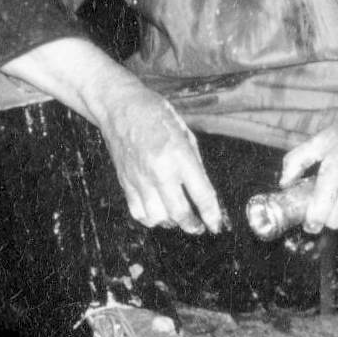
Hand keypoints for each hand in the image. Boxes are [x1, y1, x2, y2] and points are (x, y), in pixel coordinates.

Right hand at [95, 82, 222, 234]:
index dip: (212, 214)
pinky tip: (158, 214)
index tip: (216, 224)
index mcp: (180, 157)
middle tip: (199, 228)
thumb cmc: (156, 115)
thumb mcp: (186, 133)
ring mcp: (139, 180)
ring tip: (179, 219)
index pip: (201, 194)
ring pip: (157, 217)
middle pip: (179, 212)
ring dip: (171, 223)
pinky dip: (150, 218)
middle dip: (192, 225)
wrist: (121, 108)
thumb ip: (195, 163)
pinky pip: (137, 212)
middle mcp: (159, 172)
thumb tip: (203, 189)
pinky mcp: (124, 183)